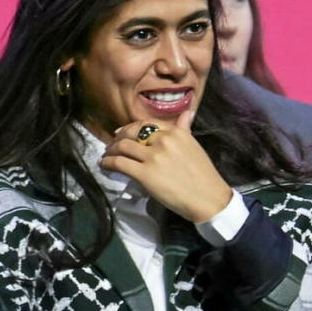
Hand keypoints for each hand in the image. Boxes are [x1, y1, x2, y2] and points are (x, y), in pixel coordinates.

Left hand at [100, 106, 233, 222]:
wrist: (208, 198)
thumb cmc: (203, 175)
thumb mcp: (194, 146)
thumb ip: (185, 129)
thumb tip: (187, 112)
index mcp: (176, 133)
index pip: (147, 123)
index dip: (131, 127)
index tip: (122, 133)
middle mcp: (163, 140)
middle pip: (132, 133)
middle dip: (118, 138)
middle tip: (112, 145)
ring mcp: (153, 157)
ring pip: (123, 147)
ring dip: (110, 151)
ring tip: (107, 155)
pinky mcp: (145, 174)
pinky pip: (119, 163)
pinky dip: (108, 163)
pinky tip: (104, 165)